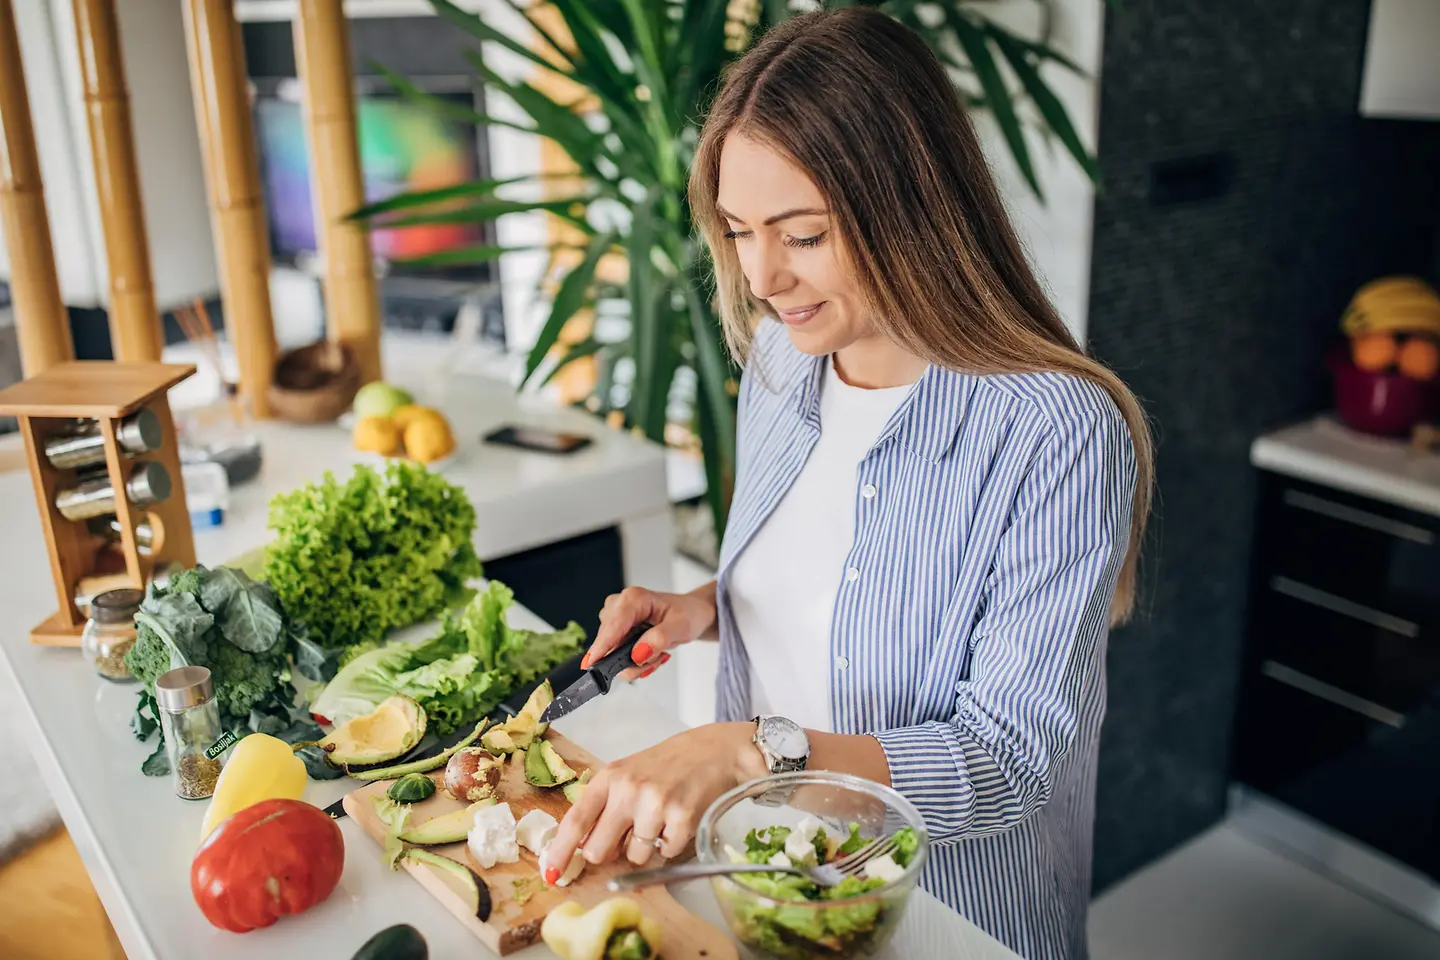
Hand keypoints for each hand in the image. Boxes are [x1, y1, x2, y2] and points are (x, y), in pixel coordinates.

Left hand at [545, 722, 765, 881]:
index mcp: (609, 778)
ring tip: (658, 819)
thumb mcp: (627, 774)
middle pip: (598, 850)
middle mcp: (628, 790)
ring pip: (634, 857)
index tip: (550, 873)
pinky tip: (676, 821)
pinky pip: (664, 854)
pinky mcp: (682, 819)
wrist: (711, 751)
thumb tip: (582, 849)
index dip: (560, 851)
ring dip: (644, 848)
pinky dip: (669, 845)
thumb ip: (603, 806)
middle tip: (625, 835)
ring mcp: (656, 805)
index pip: (576, 821)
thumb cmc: (664, 766)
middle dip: (608, 852)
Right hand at [583, 585, 716, 680]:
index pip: (613, 625)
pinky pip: (616, 656)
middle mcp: (619, 606)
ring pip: (612, 653)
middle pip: (610, 644)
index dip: (601, 646)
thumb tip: (637, 654)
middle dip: (633, 660)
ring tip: (657, 653)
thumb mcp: (682, 627)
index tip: (592, 664)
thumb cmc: (688, 614)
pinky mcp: (616, 631)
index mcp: (634, 599)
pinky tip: (650, 654)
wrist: (691, 614)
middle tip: (658, 657)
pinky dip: (635, 661)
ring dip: (636, 662)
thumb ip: (660, 639)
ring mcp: (615, 619)